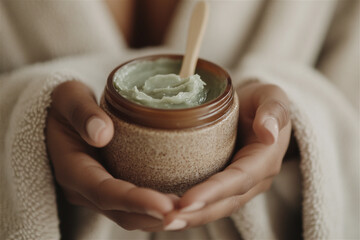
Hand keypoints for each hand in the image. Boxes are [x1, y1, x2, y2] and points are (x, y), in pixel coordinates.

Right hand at [46, 81, 177, 231]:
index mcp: (72, 169)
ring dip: (159, 218)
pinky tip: (182, 202)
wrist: (65, 117)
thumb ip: (80, 111)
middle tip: (189, 211)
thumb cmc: (67, 103)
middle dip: (154, 216)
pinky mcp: (113, 188)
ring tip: (191, 211)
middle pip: (121, 213)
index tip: (167, 206)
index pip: (105, 192)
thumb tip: (101, 133)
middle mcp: (85, 190)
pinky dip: (158, 209)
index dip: (136, 202)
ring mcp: (99, 193)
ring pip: (131, 216)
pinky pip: (136, 207)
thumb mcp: (67, 96)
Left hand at [163, 82, 291, 230]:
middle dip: (197, 214)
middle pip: (224, 203)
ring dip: (189, 217)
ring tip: (162, 222)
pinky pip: (206, 201)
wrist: (256, 111)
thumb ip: (273, 112)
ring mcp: (237, 185)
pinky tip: (163, 213)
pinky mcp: (222, 183)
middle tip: (167, 220)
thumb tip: (269, 134)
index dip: (214, 192)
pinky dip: (186, 209)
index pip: (239, 180)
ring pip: (214, 207)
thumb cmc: (262, 102)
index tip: (188, 201)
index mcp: (264, 160)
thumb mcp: (272, 97)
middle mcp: (252, 180)